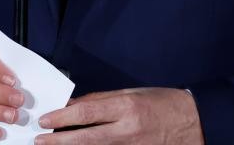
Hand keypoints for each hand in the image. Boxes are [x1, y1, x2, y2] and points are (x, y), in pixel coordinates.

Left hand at [35, 87, 203, 144]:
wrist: (193, 124)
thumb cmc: (164, 104)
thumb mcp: (132, 93)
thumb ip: (102, 100)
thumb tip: (75, 105)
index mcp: (126, 108)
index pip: (87, 112)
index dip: (63, 117)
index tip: (45, 119)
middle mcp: (126, 130)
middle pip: (85, 138)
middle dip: (59, 141)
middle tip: (39, 141)